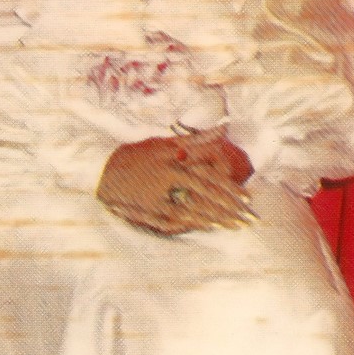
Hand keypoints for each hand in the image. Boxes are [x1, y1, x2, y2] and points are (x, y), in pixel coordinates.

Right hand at [97, 128, 253, 235]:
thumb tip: (223, 127)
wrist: (103, 169)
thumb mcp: (165, 144)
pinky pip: (177, 220)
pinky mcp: (150, 210)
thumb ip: (196, 140)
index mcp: (176, 163)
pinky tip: (209, 227)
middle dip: (231, 209)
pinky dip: (194, 224)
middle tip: (249, 218)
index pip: (210, 179)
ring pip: (196, 211)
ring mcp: (160, 197)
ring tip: (235, 226)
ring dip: (217, 219)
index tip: (247, 198)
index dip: (231, 190)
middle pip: (208, 197)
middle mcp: (170, 180)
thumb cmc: (137, 154)